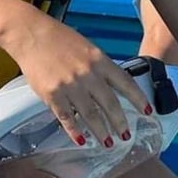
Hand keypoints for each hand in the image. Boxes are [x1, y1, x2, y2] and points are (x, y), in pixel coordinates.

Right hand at [2, 14, 152, 148]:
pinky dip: (75, 131)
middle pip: (110, 104)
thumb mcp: (87, 48)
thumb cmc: (59, 40)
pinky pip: (66, 118)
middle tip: (126, 136)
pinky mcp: (52, 94)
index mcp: (99, 61)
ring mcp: (69, 85)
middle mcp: (88, 74)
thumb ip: (100, 67)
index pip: (125, 83)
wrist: (30, 34)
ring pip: (90, 115)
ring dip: (101, 132)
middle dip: (120, 123)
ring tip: (108, 143)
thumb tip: (112, 87)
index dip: (138, 99)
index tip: (147, 111)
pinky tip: (81, 140)